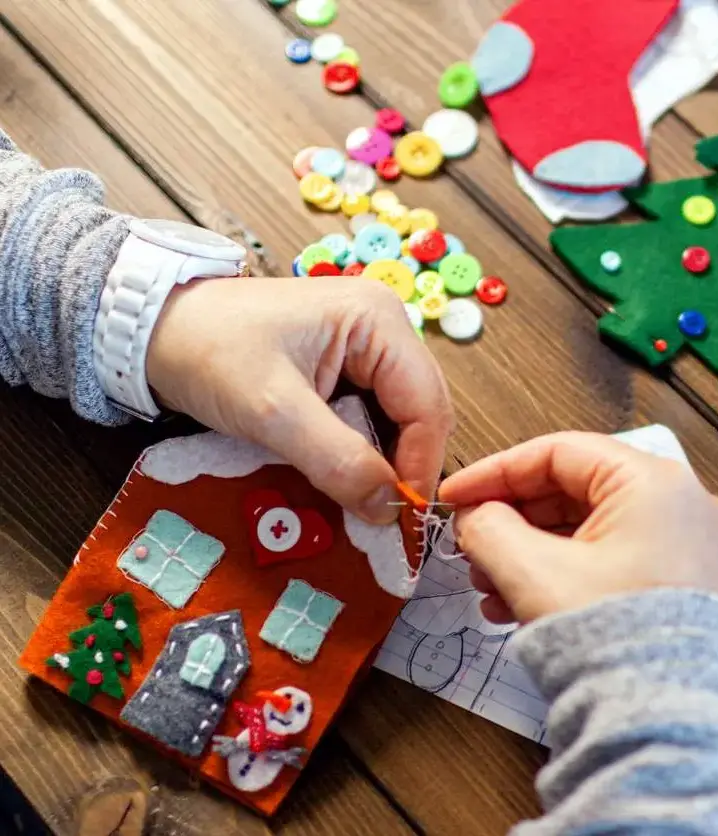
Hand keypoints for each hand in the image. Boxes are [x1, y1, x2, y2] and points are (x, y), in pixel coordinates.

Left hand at [146, 276, 452, 523]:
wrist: (152, 330)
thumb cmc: (209, 353)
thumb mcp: (273, 411)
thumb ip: (337, 460)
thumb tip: (389, 511)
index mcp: (379, 320)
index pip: (427, 405)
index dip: (419, 466)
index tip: (398, 519)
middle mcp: (384, 329)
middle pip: (422, 413)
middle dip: (404, 467)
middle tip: (382, 518)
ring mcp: (367, 348)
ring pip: (399, 421)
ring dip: (383, 465)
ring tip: (362, 504)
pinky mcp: (346, 368)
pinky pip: (372, 419)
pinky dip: (361, 454)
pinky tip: (343, 480)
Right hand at [439, 432, 717, 623]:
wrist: (662, 717)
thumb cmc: (613, 639)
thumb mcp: (533, 572)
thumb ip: (489, 528)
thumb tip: (475, 516)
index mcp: (652, 482)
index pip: (558, 453)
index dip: (497, 471)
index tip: (457, 494)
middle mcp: (677, 503)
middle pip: (572, 490)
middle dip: (511, 519)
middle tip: (468, 543)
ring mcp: (682, 544)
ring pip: (586, 528)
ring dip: (529, 551)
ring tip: (486, 583)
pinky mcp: (676, 582)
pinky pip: (607, 558)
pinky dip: (561, 572)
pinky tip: (515, 602)